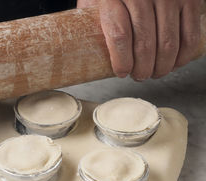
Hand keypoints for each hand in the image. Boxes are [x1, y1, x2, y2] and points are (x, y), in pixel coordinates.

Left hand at [77, 0, 201, 80]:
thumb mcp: (94, 1)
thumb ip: (92, 23)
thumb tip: (88, 55)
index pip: (119, 35)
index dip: (121, 60)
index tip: (122, 72)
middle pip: (145, 42)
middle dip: (143, 68)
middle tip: (139, 76)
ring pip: (168, 42)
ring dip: (162, 66)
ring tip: (154, 73)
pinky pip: (189, 33)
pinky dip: (183, 54)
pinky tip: (174, 63)